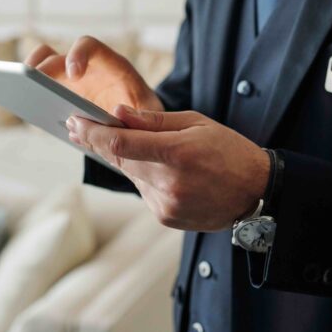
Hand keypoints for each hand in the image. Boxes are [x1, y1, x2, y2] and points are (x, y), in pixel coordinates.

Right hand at [25, 36, 163, 114]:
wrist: (137, 124)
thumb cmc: (145, 115)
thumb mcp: (150, 114)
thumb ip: (139, 114)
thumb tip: (116, 116)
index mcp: (109, 65)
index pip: (89, 46)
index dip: (78, 54)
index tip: (73, 74)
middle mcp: (86, 68)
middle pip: (56, 56)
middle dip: (42, 66)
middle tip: (32, 81)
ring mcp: (68, 81)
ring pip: (41, 67)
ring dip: (28, 75)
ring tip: (17, 91)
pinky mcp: (59, 96)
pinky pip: (39, 92)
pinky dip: (30, 97)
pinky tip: (25, 110)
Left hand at [66, 105, 269, 231]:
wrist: (257, 192)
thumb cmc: (229, 150)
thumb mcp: (196, 123)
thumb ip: (154, 121)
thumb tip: (117, 113)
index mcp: (178, 153)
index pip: (121, 143)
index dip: (92, 133)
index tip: (74, 122)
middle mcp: (169, 182)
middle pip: (119, 160)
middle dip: (98, 143)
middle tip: (79, 127)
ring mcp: (166, 204)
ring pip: (130, 176)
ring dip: (126, 160)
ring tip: (131, 145)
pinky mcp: (165, 217)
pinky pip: (144, 192)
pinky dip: (144, 178)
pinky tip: (159, 169)